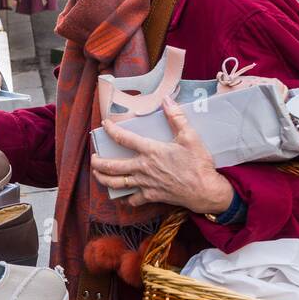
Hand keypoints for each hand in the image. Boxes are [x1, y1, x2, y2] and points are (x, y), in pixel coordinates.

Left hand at [90, 96, 234, 213]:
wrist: (205, 191)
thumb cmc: (198, 164)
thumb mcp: (190, 137)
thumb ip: (177, 117)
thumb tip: (167, 99)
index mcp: (150, 151)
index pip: (124, 138)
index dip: (111, 130)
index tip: (105, 125)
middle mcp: (143, 168)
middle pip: (112, 166)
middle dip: (98, 162)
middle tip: (93, 158)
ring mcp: (145, 184)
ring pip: (117, 183)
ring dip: (103, 179)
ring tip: (97, 174)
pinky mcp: (151, 196)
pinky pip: (133, 199)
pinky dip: (126, 199)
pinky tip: (122, 197)